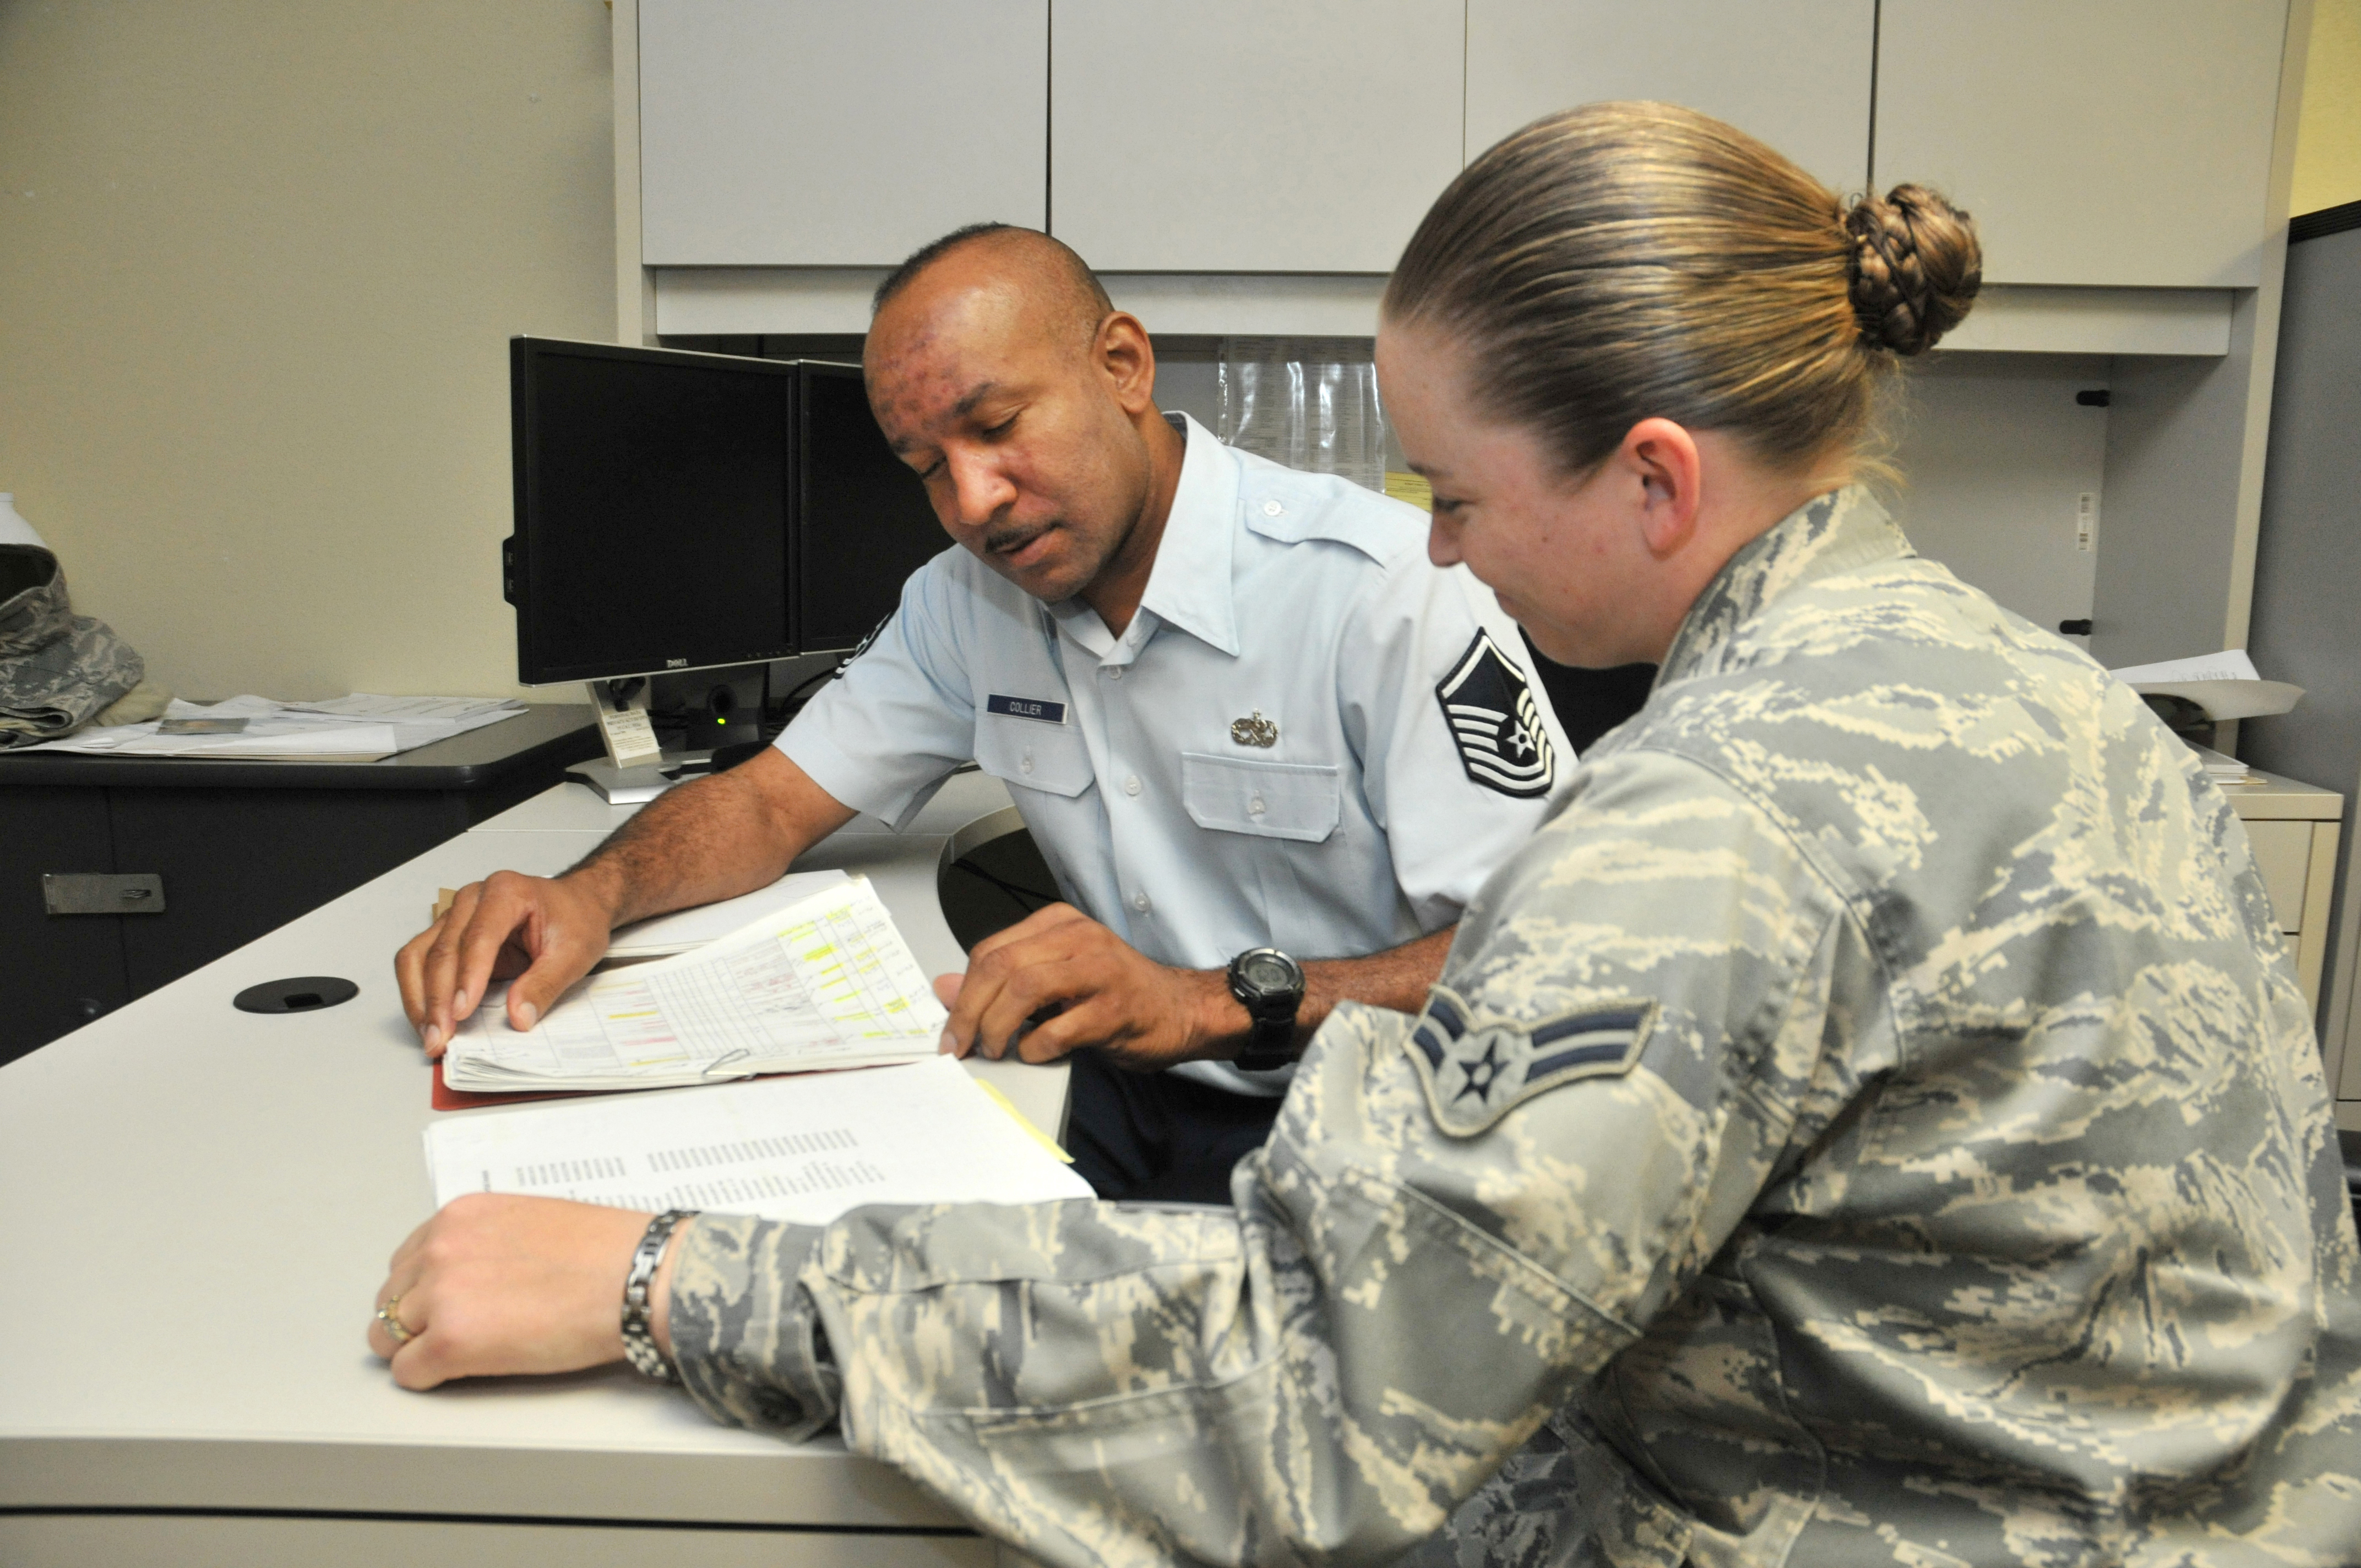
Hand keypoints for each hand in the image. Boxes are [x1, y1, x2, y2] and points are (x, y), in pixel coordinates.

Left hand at [367, 1194, 681, 1390]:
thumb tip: (475, 1273)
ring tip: (460, 1356)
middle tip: (452, 1335)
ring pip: (387, 1338)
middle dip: (414, 1320)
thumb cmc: (606, 1252)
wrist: (638, 1278)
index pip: (406, 1261)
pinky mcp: (452, 1343)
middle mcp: (440, 1249)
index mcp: (460, 1216)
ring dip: (417, 1349)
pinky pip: (408, 1373)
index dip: (424, 1290)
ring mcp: (441, 1296)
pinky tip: (461, 1373)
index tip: (446, 1305)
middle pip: (390, 1300)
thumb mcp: (530, 1221)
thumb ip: (487, 1241)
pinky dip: (427, 1379)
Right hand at [394, 869, 619, 1056]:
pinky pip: (419, 961)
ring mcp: (456, 916)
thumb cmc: (577, 920)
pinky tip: (428, 1020)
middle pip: (443, 949)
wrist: (577, 904)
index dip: (468, 976)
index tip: (462, 1012)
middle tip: (441, 1036)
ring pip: (419, 956)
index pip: (478, 937)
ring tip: (430, 1035)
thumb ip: (545, 984)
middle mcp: (473, 899)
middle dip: (438, 999)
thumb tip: (518, 1017)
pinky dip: (419, 993)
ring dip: (420, 999)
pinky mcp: (448, 935)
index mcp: (507, 893)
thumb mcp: (574, 954)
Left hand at [933, 903, 1243, 1067]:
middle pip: (1001, 965)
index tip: (951, 1028)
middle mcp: (1078, 938)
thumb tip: (942, 988)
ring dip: (998, 1026)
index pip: (991, 951)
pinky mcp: (1115, 1008)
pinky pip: (1058, 1028)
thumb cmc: (1117, 995)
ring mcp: (1100, 970)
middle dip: (970, 1012)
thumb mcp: (1052, 980)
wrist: (1180, 1010)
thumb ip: (999, 982)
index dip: (962, 993)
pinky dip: (1036, 1047)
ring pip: (1025, 987)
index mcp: (1058, 924)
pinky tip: (1037, 1053)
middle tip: (962, 1044)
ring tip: (996, 1048)